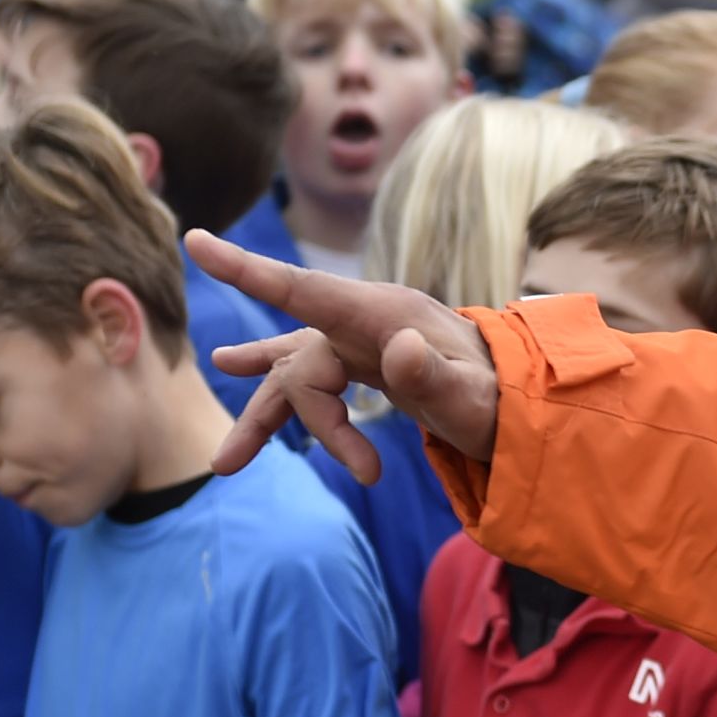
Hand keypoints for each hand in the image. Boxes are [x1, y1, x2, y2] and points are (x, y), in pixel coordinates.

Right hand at [185, 230, 504, 477]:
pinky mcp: (359, 364)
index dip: (247, 270)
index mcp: (384, 314)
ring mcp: (358, 342)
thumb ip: (434, 375)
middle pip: (302, 364)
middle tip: (352, 473)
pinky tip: (238, 383)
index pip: (304, 290)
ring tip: (225, 466)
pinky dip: (280, 402)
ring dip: (265, 421)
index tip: (196, 242)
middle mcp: (364, 322)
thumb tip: (397, 348)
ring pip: (294, 378)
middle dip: (310, 422)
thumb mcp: (473, 399)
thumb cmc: (498, 400)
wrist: (520, 401)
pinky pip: (306, 383)